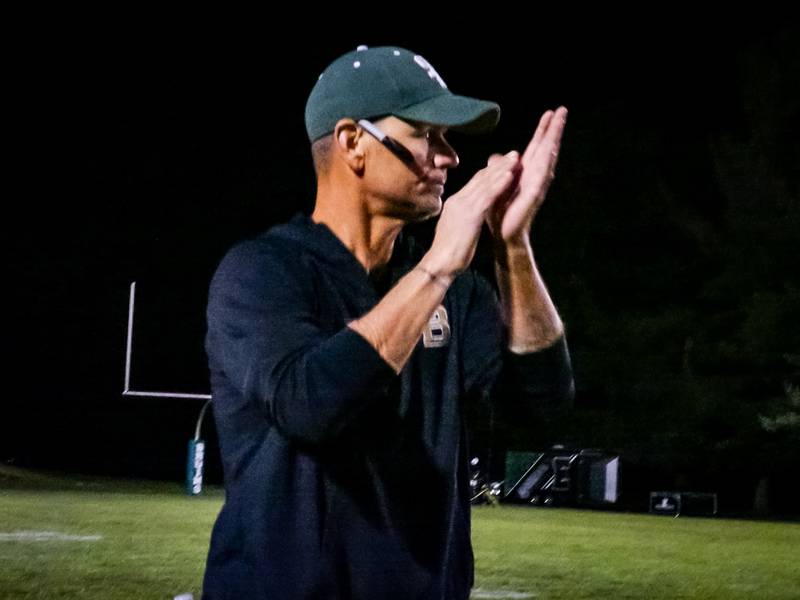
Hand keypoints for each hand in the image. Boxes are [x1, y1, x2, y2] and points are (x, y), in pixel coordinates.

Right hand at [423, 151, 521, 276]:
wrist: (439, 264)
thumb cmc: (448, 252)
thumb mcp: (456, 228)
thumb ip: (462, 216)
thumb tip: (469, 214)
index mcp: (455, 203)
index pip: (475, 183)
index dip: (491, 172)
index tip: (504, 164)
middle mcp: (458, 200)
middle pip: (480, 178)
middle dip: (498, 165)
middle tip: (514, 154)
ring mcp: (463, 206)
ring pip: (485, 183)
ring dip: (502, 169)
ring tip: (516, 159)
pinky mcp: (470, 215)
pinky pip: (487, 197)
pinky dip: (499, 185)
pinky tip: (510, 176)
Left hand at [486, 106, 567, 244]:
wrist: (505, 234)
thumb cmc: (501, 211)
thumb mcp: (496, 184)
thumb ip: (499, 169)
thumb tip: (496, 157)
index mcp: (526, 171)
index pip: (536, 146)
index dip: (543, 130)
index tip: (550, 112)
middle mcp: (535, 175)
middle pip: (546, 147)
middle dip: (553, 128)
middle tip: (563, 109)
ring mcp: (537, 184)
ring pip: (548, 156)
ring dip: (554, 139)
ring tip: (560, 122)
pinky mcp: (534, 195)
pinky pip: (542, 175)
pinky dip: (546, 161)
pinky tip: (551, 149)